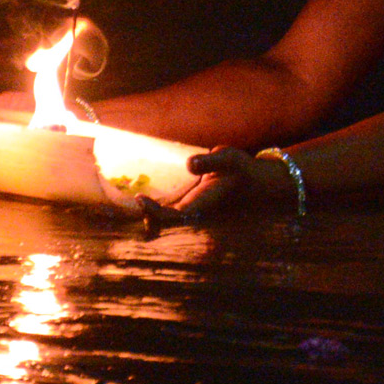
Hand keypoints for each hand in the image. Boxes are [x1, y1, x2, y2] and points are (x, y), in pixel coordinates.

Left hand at [137, 147, 292, 227]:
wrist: (254, 181)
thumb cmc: (242, 169)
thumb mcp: (229, 158)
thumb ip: (210, 160)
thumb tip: (190, 164)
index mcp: (202, 205)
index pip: (174, 217)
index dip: (156, 213)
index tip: (142, 200)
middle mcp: (195, 212)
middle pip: (165, 224)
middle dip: (147, 218)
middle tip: (129, 202)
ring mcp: (192, 211)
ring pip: (166, 221)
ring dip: (149, 215)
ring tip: (130, 203)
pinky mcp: (191, 205)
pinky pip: (169, 212)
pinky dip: (155, 209)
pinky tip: (142, 200)